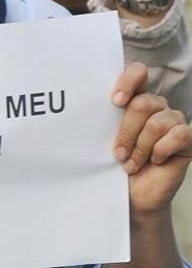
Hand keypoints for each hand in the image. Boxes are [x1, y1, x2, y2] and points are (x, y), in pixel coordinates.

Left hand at [111, 63, 191, 217]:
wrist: (133, 195)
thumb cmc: (116, 165)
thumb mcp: (105, 140)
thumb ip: (105, 119)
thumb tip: (86, 106)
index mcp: (135, 99)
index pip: (138, 72)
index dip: (128, 81)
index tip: (115, 101)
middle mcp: (157, 106)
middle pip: (142, 104)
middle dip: (126, 132)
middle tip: (117, 154)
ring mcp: (174, 121)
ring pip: (157, 122)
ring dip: (140, 147)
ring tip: (131, 163)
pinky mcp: (188, 139)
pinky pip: (178, 135)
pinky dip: (160, 151)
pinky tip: (155, 161)